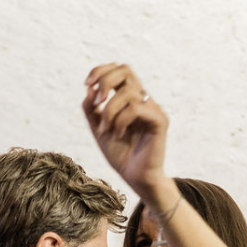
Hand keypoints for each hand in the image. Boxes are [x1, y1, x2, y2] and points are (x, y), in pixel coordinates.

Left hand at [81, 63, 168, 200]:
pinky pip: (136, 108)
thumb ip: (91, 109)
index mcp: (129, 98)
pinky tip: (118, 134)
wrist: (135, 177)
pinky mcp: (160, 120)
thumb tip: (89, 89)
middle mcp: (142, 99)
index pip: (118, 70)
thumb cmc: (120, 153)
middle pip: (125, 70)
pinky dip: (121, 120)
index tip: (86, 84)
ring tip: (105, 130)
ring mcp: (152, 108)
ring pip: (127, 92)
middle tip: (97, 102)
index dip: (101, 70)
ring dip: (109, 111)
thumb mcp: (98, 128)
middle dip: (105, 81)